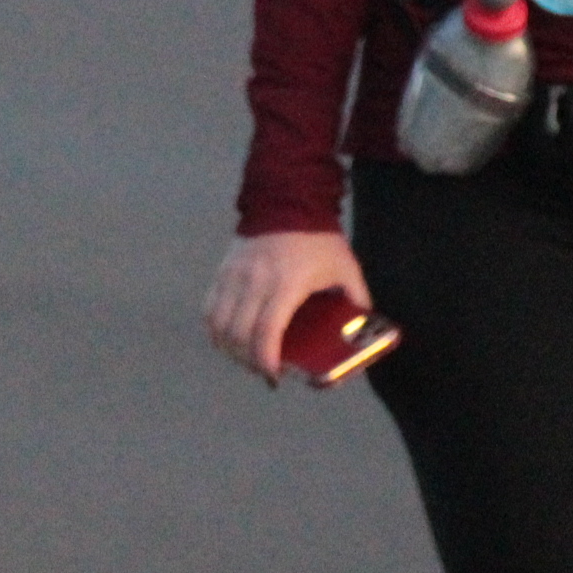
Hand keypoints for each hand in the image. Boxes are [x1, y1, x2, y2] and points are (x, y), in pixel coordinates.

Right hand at [204, 230, 371, 383]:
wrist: (287, 197)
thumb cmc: (319, 238)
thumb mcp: (346, 268)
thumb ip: (356, 300)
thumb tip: (362, 331)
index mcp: (287, 283)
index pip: (266, 331)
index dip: (265, 359)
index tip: (273, 374)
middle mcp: (254, 281)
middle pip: (239, 334)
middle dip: (249, 361)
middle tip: (264, 370)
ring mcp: (234, 275)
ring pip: (219, 324)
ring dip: (229, 348)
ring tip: (246, 357)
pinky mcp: (222, 270)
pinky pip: (209, 308)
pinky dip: (215, 329)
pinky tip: (226, 339)